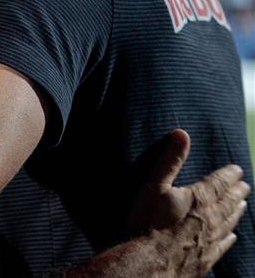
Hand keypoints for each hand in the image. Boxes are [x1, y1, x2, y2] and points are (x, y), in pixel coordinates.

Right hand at [129, 129, 248, 275]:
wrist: (151, 261)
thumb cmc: (149, 222)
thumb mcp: (155, 185)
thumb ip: (170, 160)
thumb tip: (181, 133)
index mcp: (199, 198)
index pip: (219, 182)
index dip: (229, 174)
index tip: (237, 169)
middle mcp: (211, 218)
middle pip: (229, 201)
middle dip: (237, 191)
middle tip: (245, 185)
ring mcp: (211, 239)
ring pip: (230, 222)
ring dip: (237, 211)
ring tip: (243, 204)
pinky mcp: (207, 257)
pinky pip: (224, 245)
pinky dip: (230, 238)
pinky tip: (233, 236)